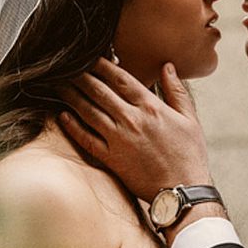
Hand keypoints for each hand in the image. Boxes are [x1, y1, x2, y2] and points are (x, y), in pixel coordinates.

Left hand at [57, 58, 211, 201]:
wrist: (182, 191)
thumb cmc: (189, 155)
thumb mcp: (190, 119)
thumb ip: (176, 90)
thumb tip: (167, 66)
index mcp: (150, 107)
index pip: (120, 78)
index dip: (102, 65)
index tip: (90, 56)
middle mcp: (131, 120)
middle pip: (99, 91)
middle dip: (81, 76)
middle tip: (66, 66)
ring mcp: (118, 139)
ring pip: (89, 112)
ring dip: (72, 96)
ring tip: (58, 85)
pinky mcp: (111, 159)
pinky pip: (86, 139)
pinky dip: (73, 126)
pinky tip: (63, 115)